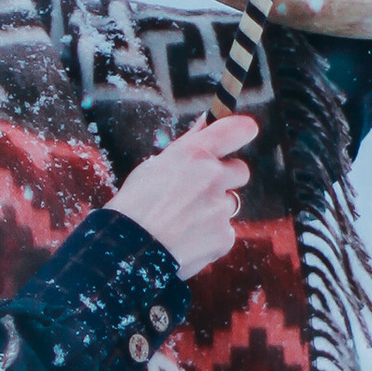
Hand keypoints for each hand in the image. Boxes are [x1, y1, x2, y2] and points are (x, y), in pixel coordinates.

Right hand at [105, 108, 257, 276]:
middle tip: (198, 192)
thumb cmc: (135, 205)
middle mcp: (212, 176)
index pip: (237, 129)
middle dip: (225, 179)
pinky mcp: (224, 236)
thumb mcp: (155, 166)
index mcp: (194, 154)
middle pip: (240, 170)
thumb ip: (187, 146)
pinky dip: (209, 236)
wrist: (129, 248)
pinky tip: (186, 239)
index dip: (242, 130)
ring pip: (228, 204)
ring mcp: (221, 208)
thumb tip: (206, 122)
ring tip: (182, 221)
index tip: (243, 132)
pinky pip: (224, 232)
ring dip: (213, 210)